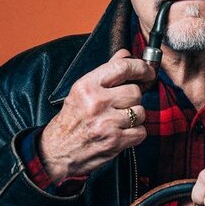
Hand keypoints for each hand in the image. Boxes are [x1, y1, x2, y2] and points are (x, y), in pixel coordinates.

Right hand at [38, 49, 154, 181]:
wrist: (56, 151)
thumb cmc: (71, 120)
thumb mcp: (82, 91)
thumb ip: (106, 71)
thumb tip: (126, 53)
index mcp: (87, 86)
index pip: (122, 67)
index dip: (141, 67)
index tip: (147, 71)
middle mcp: (97, 102)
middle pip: (135, 92)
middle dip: (132, 99)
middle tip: (120, 105)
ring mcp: (107, 123)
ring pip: (140, 112)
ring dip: (134, 117)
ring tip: (117, 120)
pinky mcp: (115, 141)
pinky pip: (141, 131)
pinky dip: (135, 133)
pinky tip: (120, 133)